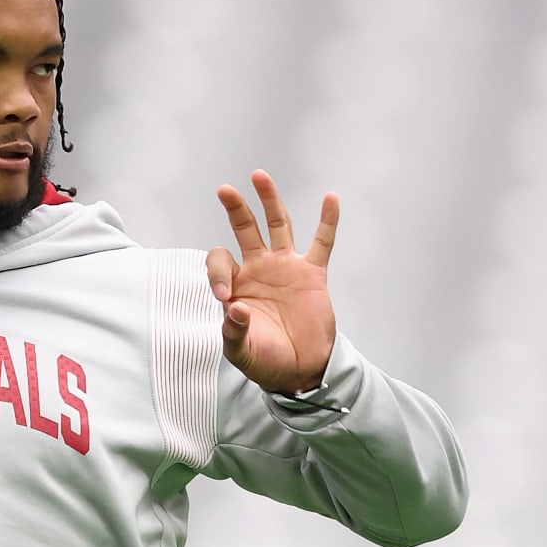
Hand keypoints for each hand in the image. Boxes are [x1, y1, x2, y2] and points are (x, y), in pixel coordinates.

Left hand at [205, 170, 338, 394]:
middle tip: (224, 190)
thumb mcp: (240, 351)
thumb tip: (235, 307)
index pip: (220, 261)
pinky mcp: (313, 274)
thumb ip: (234, 331)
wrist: (298, 370)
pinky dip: (327, 221)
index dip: (217, 272)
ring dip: (270, 201)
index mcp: (236, 284)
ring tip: (259, 176)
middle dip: (235, 209)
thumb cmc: (264, 359)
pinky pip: (322, 243)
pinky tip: (330, 198)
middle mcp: (259, 269)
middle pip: (245, 229)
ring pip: (278, 225)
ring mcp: (286, 268)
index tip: (224, 296)